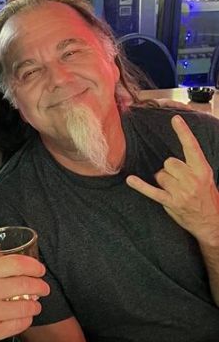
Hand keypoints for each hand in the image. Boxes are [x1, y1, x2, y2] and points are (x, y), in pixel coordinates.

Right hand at [0, 254, 49, 341]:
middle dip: (41, 286)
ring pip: (27, 308)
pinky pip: (19, 325)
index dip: (34, 266)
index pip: (16, 264)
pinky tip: (23, 317)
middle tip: (44, 288)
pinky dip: (25, 320)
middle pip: (27, 285)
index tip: (40, 269)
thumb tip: (8, 262)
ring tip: (34, 304)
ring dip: (35, 305)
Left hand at [126, 114, 218, 244]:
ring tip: (175, 190)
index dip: (183, 132)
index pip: (192, 147)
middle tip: (179, 181)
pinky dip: (140, 186)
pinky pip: (152, 191)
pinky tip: (131, 180)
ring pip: (161, 175)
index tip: (175, 119)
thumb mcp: (206, 178)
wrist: (211, 222)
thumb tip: (172, 160)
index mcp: (202, 170)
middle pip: (169, 162)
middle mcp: (192, 179)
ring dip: (164, 181)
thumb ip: (192, 166)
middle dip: (170, 169)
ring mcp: (181, 192)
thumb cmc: (207, 197)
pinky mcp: (171, 203)